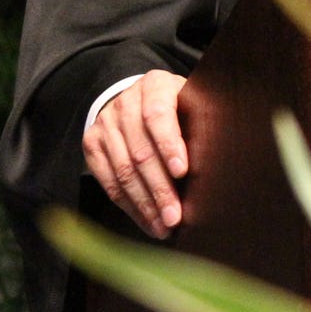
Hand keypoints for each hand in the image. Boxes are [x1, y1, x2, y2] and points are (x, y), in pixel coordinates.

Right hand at [82, 69, 187, 237]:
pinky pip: (109, 182)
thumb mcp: (193, 101)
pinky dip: (129, 206)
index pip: (158, 115)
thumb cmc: (180, 105)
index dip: (169, 144)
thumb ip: (203, 120)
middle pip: (140, 151)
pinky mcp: (91, 144)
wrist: (140, 98)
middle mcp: (125, 102)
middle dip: (160, 188)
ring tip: (164, 227)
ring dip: (145, 204)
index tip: (183, 171)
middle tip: (175, 216)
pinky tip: (146, 221)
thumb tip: (219, 158)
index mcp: (155, 85)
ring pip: (124, 171)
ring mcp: (105, 124)